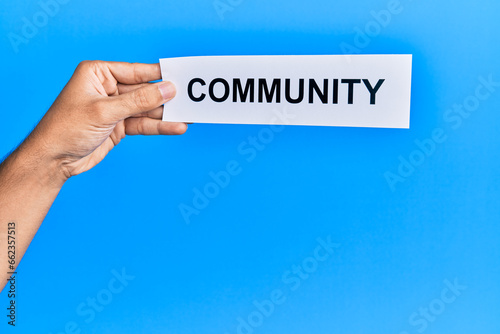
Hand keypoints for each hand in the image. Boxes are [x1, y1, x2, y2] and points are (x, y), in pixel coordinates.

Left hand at [28, 60, 186, 180]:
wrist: (53, 160)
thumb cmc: (66, 128)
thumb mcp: (105, 111)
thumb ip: (139, 101)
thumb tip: (167, 90)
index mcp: (98, 74)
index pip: (135, 71)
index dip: (159, 75)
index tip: (181, 76)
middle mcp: (108, 88)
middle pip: (144, 91)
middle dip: (165, 97)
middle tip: (189, 99)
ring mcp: (115, 108)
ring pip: (146, 109)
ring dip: (166, 114)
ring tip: (188, 116)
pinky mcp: (120, 126)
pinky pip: (144, 124)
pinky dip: (159, 126)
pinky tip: (176, 127)